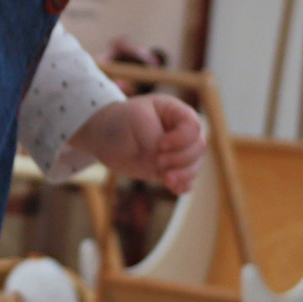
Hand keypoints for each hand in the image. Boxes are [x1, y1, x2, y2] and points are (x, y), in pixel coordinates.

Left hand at [71, 95, 204, 193]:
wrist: (104, 138)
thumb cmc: (121, 121)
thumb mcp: (136, 122)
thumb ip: (153, 140)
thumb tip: (164, 164)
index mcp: (176, 113)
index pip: (193, 127)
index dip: (181, 139)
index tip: (160, 144)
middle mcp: (182, 133)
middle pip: (198, 147)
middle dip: (181, 158)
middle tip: (158, 162)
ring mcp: (177, 152)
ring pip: (194, 165)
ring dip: (183, 174)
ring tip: (166, 179)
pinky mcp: (170, 169)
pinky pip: (185, 180)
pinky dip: (181, 185)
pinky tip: (174, 188)